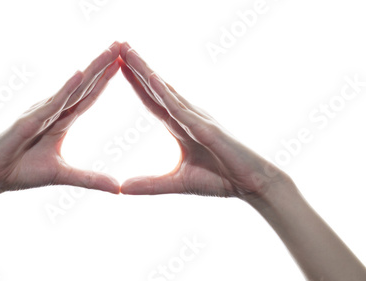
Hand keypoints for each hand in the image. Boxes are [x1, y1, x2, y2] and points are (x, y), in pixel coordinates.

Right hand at [0, 42, 120, 193]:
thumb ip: (90, 179)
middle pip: (84, 85)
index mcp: (63, 120)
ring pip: (72, 88)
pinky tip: (80, 75)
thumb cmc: (22, 171)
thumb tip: (118, 188)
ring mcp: (41, 113)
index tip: (124, 63)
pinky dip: (66, 89)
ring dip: (92, 69)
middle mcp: (53, 111)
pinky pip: (51, 104)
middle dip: (104, 64)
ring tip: (110, 51)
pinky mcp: (28, 121)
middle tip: (122, 43)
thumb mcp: (63, 175)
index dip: (106, 80)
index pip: (89, 96)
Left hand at [119, 42, 292, 198]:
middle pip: (155, 88)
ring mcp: (196, 119)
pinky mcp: (206, 128)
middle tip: (118, 44)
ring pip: (166, 91)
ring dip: (146, 71)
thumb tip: (123, 189)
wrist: (252, 185)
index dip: (134, 83)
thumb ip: (150, 185)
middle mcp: (186, 116)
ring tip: (128, 52)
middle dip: (136, 66)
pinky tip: (151, 79)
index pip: (151, 100)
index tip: (117, 65)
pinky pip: (181, 109)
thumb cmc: (220, 180)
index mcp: (178, 126)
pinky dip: (166, 94)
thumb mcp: (177, 183)